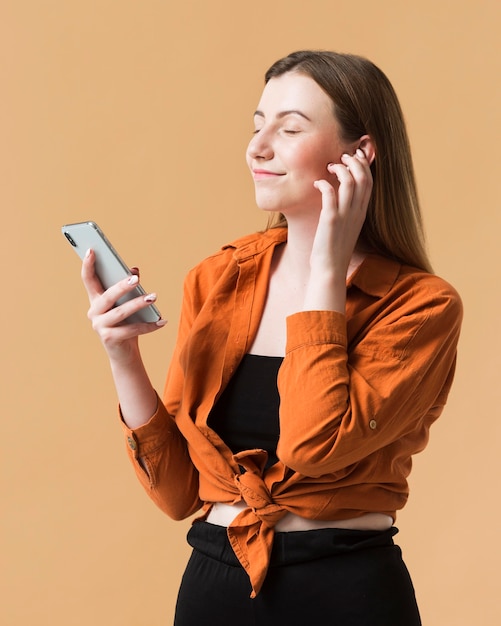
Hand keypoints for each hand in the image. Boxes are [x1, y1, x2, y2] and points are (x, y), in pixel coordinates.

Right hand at [81, 249, 165, 363]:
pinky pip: (131, 330)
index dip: (88, 265)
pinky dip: (148, 325)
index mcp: (96, 300)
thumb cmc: (125, 323)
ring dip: (138, 304)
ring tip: (154, 297)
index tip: (92, 250)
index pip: (88, 280)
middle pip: (108, 296)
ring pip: (121, 312)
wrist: (124, 353)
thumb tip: (134, 270)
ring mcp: (100, 327)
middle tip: (137, 279)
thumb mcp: (126, 303)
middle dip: (122, 286)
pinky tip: (161, 321)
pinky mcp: (110, 339)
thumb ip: (129, 286)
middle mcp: (94, 312)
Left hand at [311, 148, 372, 275]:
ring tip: (329, 166)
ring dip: (340, 168)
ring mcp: (345, 216)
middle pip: (363, 177)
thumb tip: (338, 196)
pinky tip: (317, 183)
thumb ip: (346, 211)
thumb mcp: (346, 227)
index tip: (355, 155)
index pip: (370, 182)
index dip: (364, 164)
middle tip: (341, 156)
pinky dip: (324, 183)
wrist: (330, 269)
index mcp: (362, 213)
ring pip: (349, 182)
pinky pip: (330, 194)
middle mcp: (356, 212)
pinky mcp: (331, 220)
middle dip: (354, 161)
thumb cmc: (334, 249)